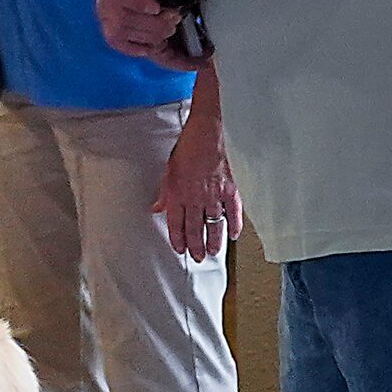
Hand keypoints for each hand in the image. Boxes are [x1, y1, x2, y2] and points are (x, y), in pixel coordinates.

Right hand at [94, 0, 186, 61]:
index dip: (133, 2)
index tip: (157, 7)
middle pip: (116, 18)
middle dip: (147, 24)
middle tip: (174, 19)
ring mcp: (108, 8)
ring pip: (117, 34)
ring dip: (147, 37)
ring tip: (172, 28)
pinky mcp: (117, 21)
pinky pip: (120, 43)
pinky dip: (138, 48)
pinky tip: (159, 46)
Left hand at [154, 118, 242, 261]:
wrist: (209, 133)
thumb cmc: (189, 147)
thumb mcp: (168, 169)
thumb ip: (164, 192)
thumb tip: (156, 208)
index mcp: (177, 192)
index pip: (176, 223)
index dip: (177, 238)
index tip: (180, 249)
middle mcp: (195, 197)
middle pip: (194, 228)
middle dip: (195, 245)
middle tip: (197, 257)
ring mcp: (215, 195)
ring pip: (213, 224)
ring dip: (213, 240)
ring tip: (213, 252)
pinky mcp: (231, 190)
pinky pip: (234, 212)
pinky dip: (234, 224)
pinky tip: (233, 235)